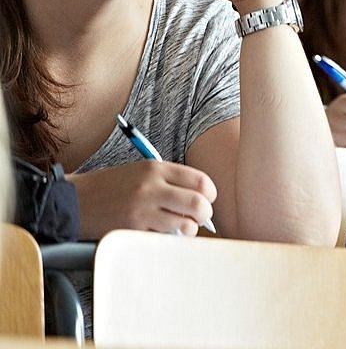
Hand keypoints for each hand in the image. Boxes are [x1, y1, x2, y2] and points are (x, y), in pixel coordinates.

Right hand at [68, 160, 216, 239]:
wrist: (73, 201)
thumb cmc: (112, 187)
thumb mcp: (142, 171)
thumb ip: (172, 181)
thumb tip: (203, 199)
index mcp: (156, 168)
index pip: (201, 182)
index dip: (209, 194)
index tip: (206, 200)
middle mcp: (151, 187)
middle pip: (198, 205)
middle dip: (204, 214)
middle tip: (197, 218)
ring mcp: (141, 210)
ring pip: (186, 226)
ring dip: (187, 230)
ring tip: (177, 227)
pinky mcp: (132, 230)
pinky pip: (164, 239)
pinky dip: (167, 238)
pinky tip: (158, 232)